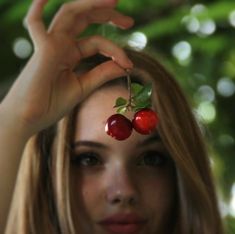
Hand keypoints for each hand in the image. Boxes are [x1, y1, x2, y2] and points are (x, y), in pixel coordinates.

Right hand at [1, 0, 133, 135]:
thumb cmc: (53, 104)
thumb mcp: (84, 87)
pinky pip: (35, 23)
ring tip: (115, 2)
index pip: (97, 42)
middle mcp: (61, 44)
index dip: (116, 51)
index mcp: (70, 54)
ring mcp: (50, 44)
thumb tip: (126, 66)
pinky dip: (39, 8)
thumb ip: (102, 74)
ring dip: (91, 4)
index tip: (130, 65)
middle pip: (85, 20)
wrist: (31, 118)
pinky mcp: (42, 49)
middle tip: (129, 22)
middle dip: (107, 15)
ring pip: (70, 14)